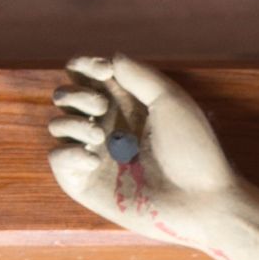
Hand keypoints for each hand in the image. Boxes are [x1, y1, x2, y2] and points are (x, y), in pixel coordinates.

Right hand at [46, 54, 237, 235]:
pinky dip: (67, 154)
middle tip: (102, 108)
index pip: (87, 76)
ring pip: (59, 125)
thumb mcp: (171, 101)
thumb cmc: (193, 151)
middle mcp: (108, 127)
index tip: (103, 70)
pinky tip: (91, 159)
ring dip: (71, 122)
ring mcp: (96, 155)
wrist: (201, 201)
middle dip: (76, 93)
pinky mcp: (88, 184)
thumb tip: (110, 58)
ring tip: (98, 136)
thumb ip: (139, 75)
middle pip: (67, 96)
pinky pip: (58, 160)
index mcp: (126, 104)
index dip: (85, 65)